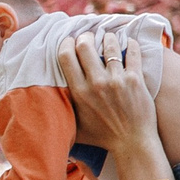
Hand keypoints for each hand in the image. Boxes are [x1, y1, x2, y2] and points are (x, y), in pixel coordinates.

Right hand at [58, 30, 167, 179]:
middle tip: (88, 37)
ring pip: (110, 45)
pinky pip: (133, 53)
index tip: (69, 41)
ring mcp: (117, 80)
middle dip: (85, 36)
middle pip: (85, 45)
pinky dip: (131, 44)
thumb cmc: (102, 137)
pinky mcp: (135, 80)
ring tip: (108, 38)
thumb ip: (62, 112)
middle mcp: (96, 83)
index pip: (66, 56)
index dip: (66, 43)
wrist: (132, 143)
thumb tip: (43, 107)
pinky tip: (129, 43)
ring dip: (108, 38)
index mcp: (79, 92)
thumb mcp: (75, 126)